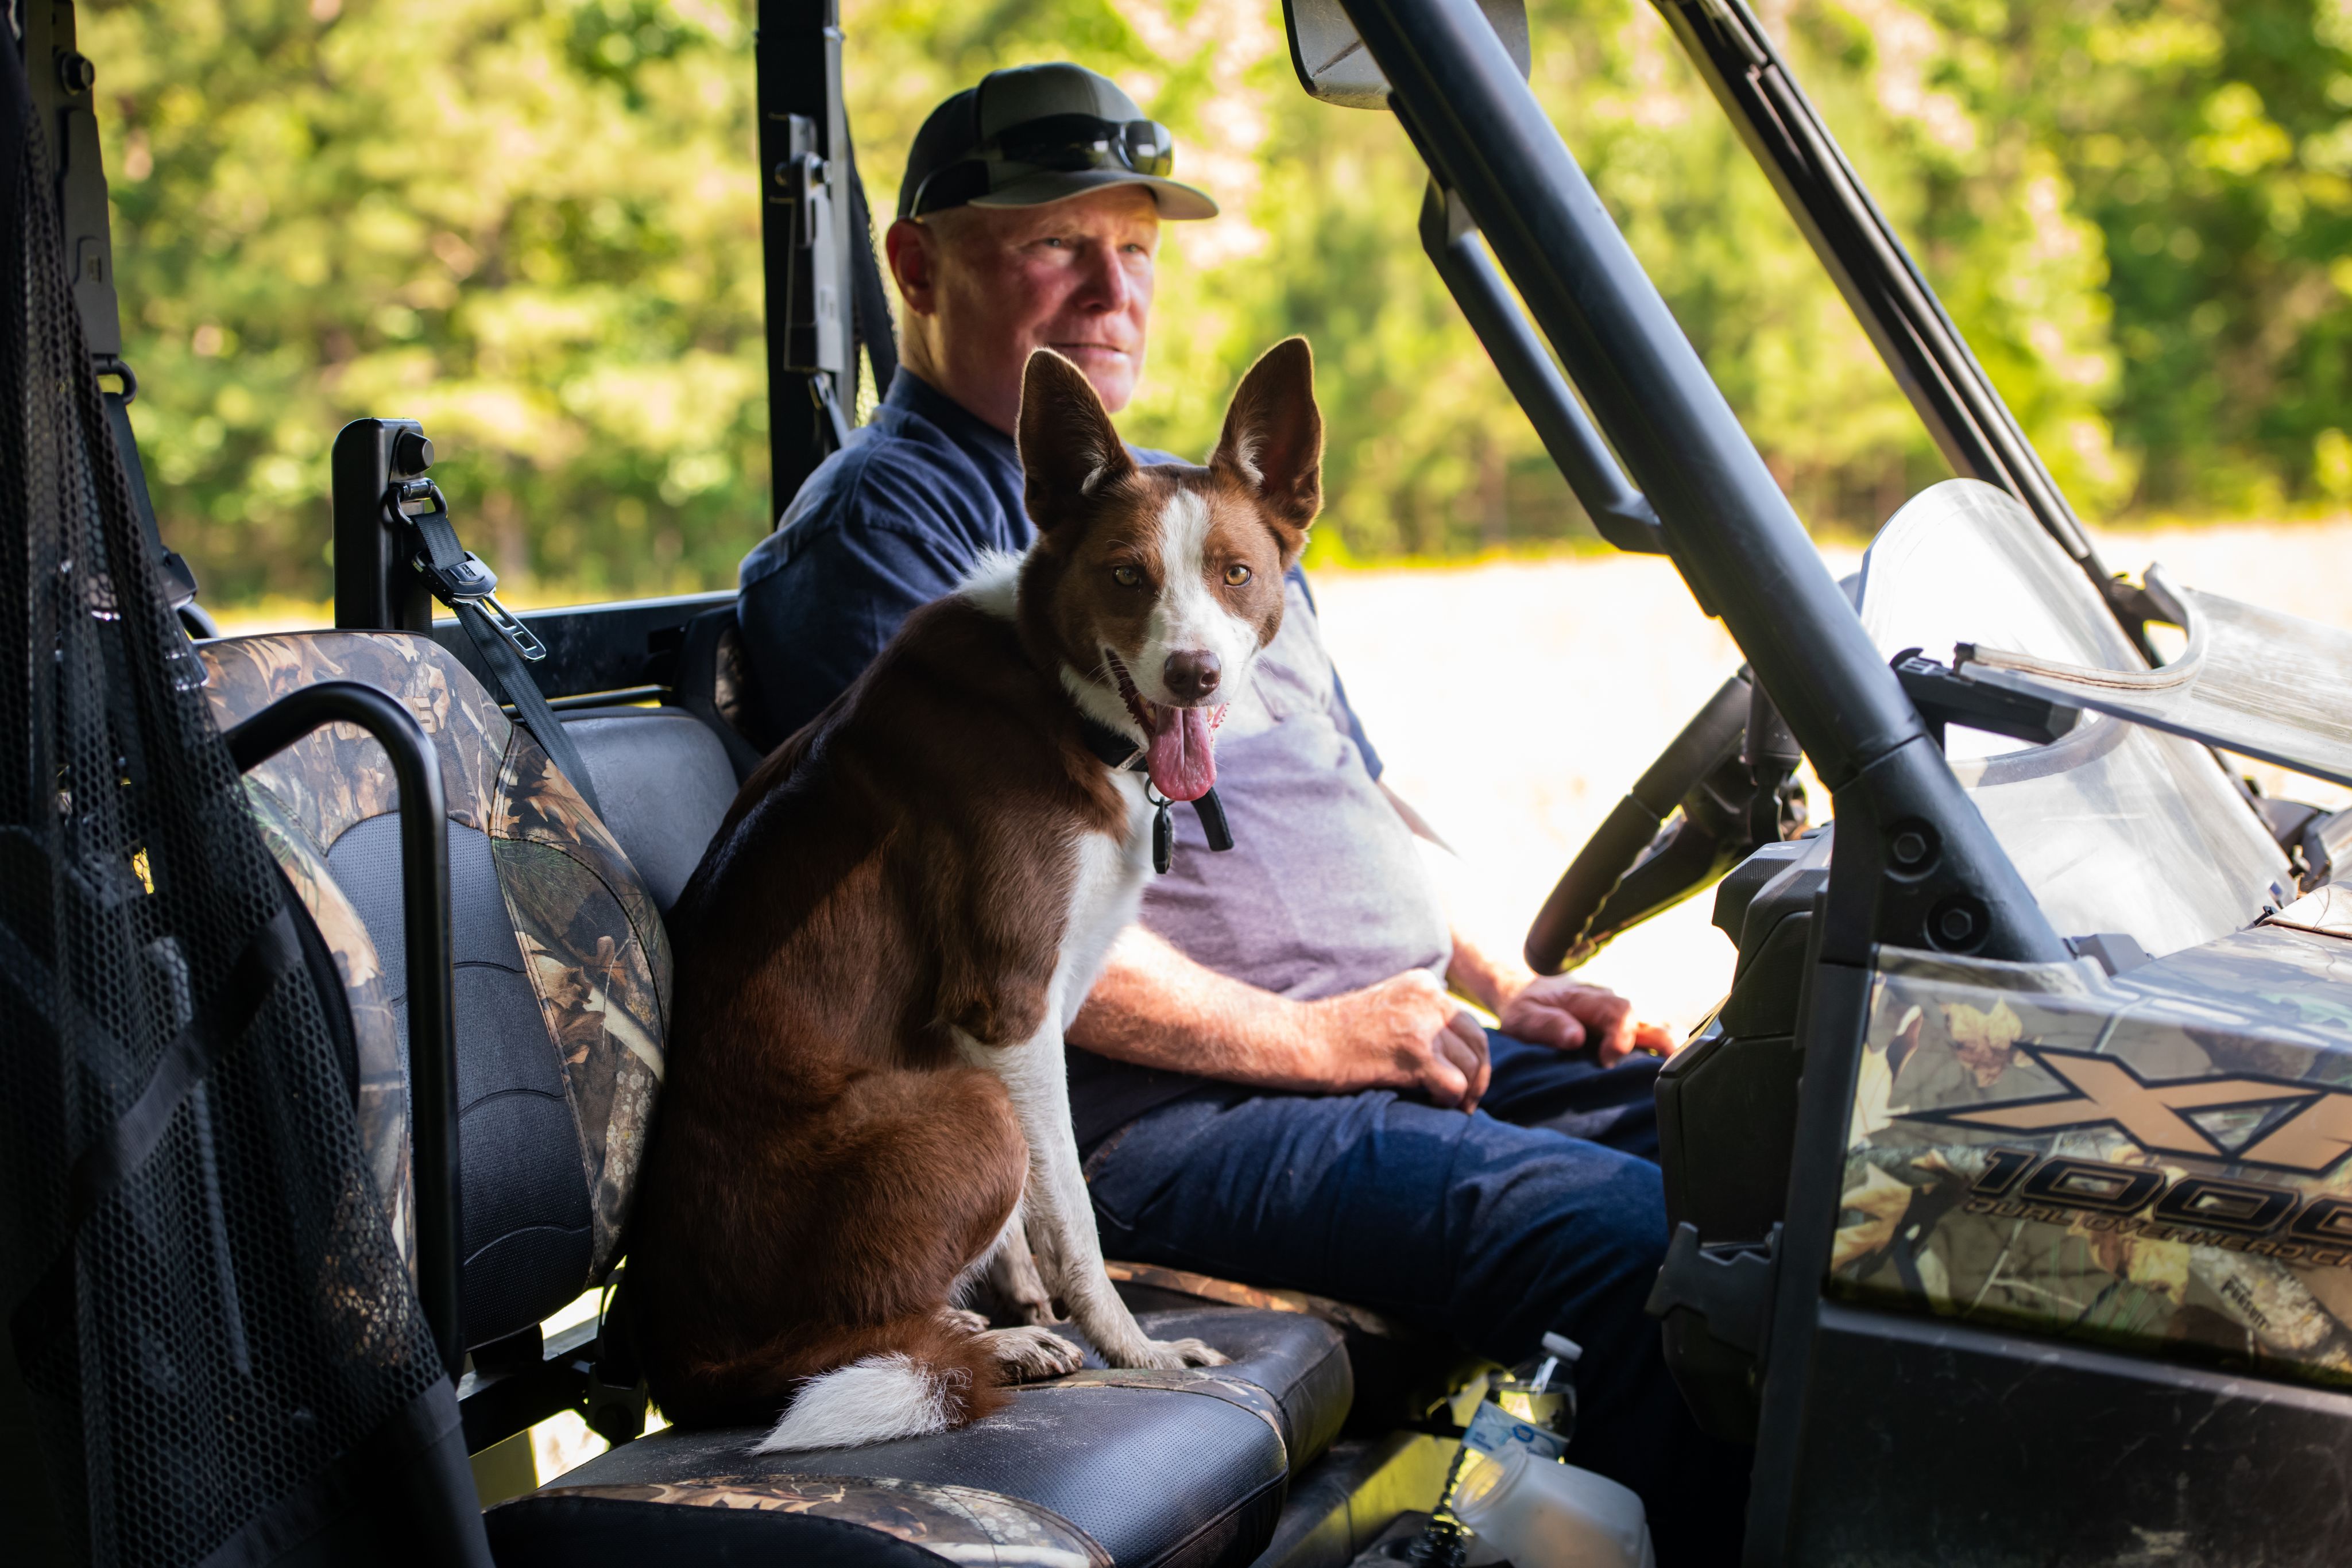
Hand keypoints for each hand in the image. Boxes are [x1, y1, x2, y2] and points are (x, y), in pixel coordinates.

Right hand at [1303, 969, 1491, 1111]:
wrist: (1306, 1041)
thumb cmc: (1341, 1033)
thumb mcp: (1388, 1006)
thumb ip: (1422, 1015)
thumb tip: (1459, 1048)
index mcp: (1423, 982)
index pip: (1465, 1020)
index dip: (1469, 1053)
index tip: (1462, 1077)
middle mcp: (1429, 997)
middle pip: (1477, 1041)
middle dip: (1478, 1075)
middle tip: (1468, 1101)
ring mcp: (1422, 1024)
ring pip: (1470, 1065)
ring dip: (1465, 1092)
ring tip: (1449, 1106)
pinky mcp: (1415, 1053)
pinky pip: (1455, 1084)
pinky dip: (1449, 1100)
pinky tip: (1433, 1103)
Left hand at [1496, 974, 1673, 1065]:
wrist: (1526, 992)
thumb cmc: (1526, 1008)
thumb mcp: (1524, 1017)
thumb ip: (1547, 1024)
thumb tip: (1576, 1037)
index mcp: (1589, 999)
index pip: (1618, 1011)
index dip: (1620, 1035)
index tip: (1608, 1059)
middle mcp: (1612, 1005)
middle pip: (1648, 1019)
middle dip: (1660, 1042)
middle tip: (1664, 1068)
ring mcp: (1621, 1017)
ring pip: (1656, 1028)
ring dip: (1667, 1048)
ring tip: (1679, 1072)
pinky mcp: (1625, 1029)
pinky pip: (1651, 1037)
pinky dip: (1662, 1051)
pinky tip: (1670, 1072)